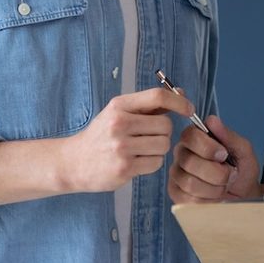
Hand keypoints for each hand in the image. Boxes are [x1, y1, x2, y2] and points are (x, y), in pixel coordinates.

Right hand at [59, 87, 192, 191]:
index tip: (189, 109)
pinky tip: (136, 162)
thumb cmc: (102, 135)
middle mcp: (119, 124)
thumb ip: (149, 106)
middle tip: (149, 137)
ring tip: (141, 150)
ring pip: (164, 146)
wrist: (74, 162)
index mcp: (119, 106)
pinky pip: (156, 163)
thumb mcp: (119, 113)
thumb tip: (181, 94)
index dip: (179, 102)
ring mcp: (121, 147)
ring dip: (158, 149)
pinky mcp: (124, 168)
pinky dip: (151, 163)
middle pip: (166, 126)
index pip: (157, 96)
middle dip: (163, 133)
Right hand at [169, 115, 259, 203]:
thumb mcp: (242, 150)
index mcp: (195, 139)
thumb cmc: (242, 170)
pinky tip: (215, 197)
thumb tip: (212, 120)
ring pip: (190, 183)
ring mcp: (177, 175)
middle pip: (190, 162)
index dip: (208, 148)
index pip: (190, 136)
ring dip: (214, 188)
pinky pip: (188, 199)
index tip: (224, 155)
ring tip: (223, 186)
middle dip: (217, 173)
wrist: (245, 196)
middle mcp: (182, 154)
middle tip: (229, 174)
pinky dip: (208, 200)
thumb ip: (228, 135)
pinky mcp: (177, 195)